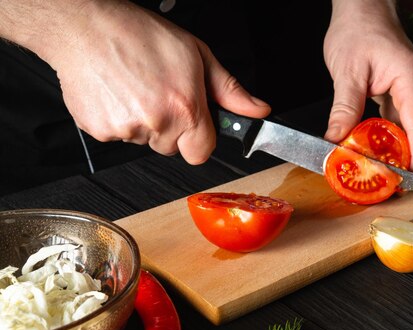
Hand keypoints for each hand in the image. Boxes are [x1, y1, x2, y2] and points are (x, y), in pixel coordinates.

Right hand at [19, 1, 270, 164]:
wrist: (85, 25)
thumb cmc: (139, 34)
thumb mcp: (197, 55)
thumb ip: (229, 91)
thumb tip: (257, 110)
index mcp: (185, 109)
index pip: (201, 152)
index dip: (199, 138)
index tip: (193, 124)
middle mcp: (156, 123)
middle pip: (172, 148)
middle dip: (171, 128)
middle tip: (160, 95)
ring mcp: (126, 130)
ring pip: (145, 141)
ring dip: (144, 123)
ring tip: (136, 88)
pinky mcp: (100, 131)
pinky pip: (118, 136)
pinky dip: (119, 120)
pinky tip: (117, 93)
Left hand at [323, 0, 412, 173]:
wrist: (365, 8)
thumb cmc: (358, 30)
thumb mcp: (346, 70)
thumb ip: (344, 108)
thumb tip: (335, 141)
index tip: (406, 180)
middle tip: (398, 184)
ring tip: (391, 174)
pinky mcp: (409, 95)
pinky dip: (404, 144)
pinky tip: (384, 154)